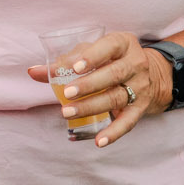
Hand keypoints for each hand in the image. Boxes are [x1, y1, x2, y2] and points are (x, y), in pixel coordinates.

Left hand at [27, 30, 167, 146]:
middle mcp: (135, 64)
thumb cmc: (110, 59)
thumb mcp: (92, 52)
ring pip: (116, 98)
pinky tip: (98, 141)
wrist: (150, 74)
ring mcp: (140, 86)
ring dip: (91, 107)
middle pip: (113, 74)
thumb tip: (33, 72)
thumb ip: (64, 62)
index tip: (75, 68)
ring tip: (68, 112)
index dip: (92, 57)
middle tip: (67, 93)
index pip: (109, 47)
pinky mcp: (141, 107)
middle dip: (89, 85)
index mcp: (123, 43)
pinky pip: (128, 122)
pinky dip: (113, 133)